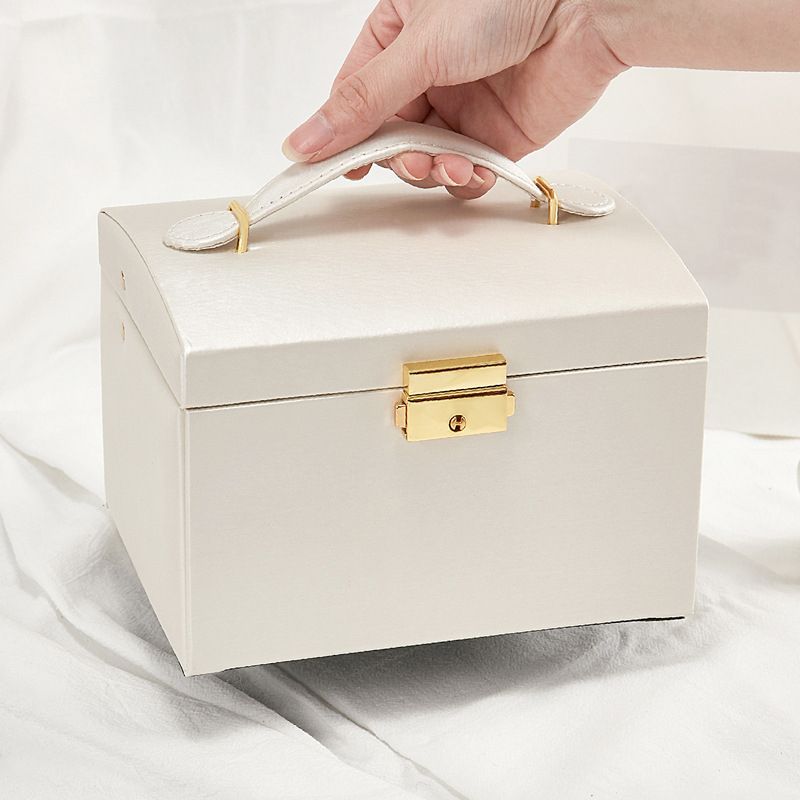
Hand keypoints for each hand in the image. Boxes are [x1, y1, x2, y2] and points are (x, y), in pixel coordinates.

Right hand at [282, 0, 624, 198]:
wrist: (588, 11)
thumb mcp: (418, 48)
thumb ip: (362, 102)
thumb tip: (306, 140)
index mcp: (398, 34)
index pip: (353, 96)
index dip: (340, 135)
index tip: (325, 166)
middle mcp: (428, 73)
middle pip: (388, 136)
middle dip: (395, 156)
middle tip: (407, 157)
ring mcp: (462, 106)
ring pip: (424, 160)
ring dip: (431, 170)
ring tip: (448, 160)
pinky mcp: (496, 136)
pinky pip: (466, 173)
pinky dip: (466, 180)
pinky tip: (473, 169)